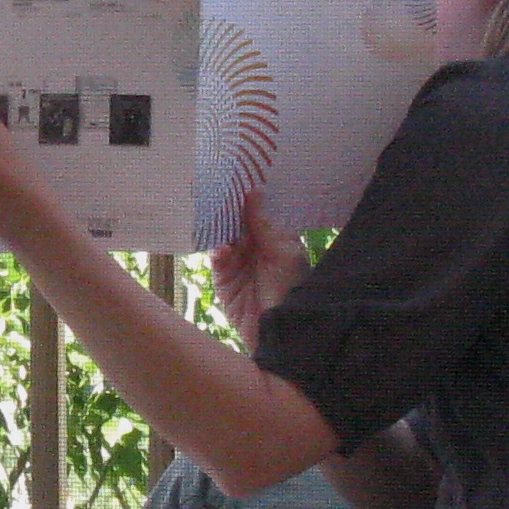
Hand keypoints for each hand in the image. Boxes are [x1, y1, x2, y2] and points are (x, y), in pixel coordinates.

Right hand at [210, 194, 307, 348]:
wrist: (279, 333)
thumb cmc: (291, 290)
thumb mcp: (284, 254)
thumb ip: (265, 225)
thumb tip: (254, 192)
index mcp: (276, 238)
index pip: (259, 210)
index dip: (249, 195)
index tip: (238, 175)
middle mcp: (256, 247)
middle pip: (237, 220)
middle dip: (229, 208)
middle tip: (218, 190)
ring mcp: (238, 262)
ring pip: (223, 237)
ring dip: (220, 229)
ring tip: (216, 218)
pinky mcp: (223, 279)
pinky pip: (216, 259)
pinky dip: (218, 252)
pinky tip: (223, 251)